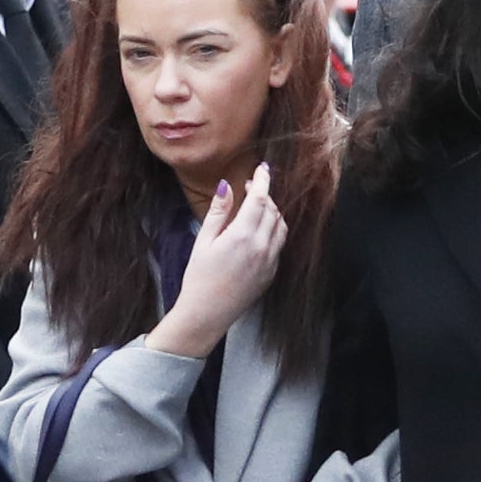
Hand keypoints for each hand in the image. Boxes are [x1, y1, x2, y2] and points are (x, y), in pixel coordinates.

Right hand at [151, 175, 285, 359]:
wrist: (207, 313)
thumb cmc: (199, 277)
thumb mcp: (204, 241)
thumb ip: (219, 212)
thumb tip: (226, 186)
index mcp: (242, 235)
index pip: (260, 198)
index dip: (263, 180)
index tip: (262, 168)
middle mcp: (261, 246)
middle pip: (272, 210)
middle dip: (265, 194)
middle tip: (251, 187)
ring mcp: (269, 261)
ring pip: (281, 226)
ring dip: (272, 211)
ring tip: (256, 207)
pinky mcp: (271, 273)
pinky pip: (279, 244)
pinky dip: (274, 230)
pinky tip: (258, 231)